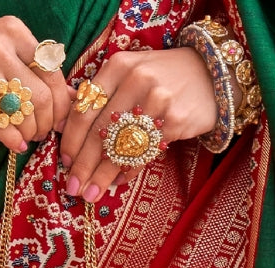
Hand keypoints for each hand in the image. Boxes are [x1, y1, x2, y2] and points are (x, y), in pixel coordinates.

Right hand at [0, 12, 72, 152]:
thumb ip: (32, 66)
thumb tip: (71, 97)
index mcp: (12, 31)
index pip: (52, 71)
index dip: (62, 102)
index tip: (58, 118)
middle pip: (42, 96)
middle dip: (47, 122)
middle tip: (42, 132)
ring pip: (21, 112)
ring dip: (30, 132)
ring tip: (27, 136)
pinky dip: (12, 140)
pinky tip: (15, 144)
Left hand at [59, 47, 217, 201]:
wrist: (210, 74)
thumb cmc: (161, 78)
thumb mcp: (130, 73)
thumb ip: (101, 94)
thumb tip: (64, 125)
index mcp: (118, 66)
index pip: (86, 108)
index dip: (72, 139)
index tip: (65, 162)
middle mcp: (136, 80)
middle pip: (100, 131)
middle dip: (84, 165)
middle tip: (74, 187)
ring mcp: (157, 100)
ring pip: (122, 146)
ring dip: (103, 175)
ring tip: (91, 194)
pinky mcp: (175, 120)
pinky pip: (145, 153)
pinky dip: (129, 170)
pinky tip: (119, 181)